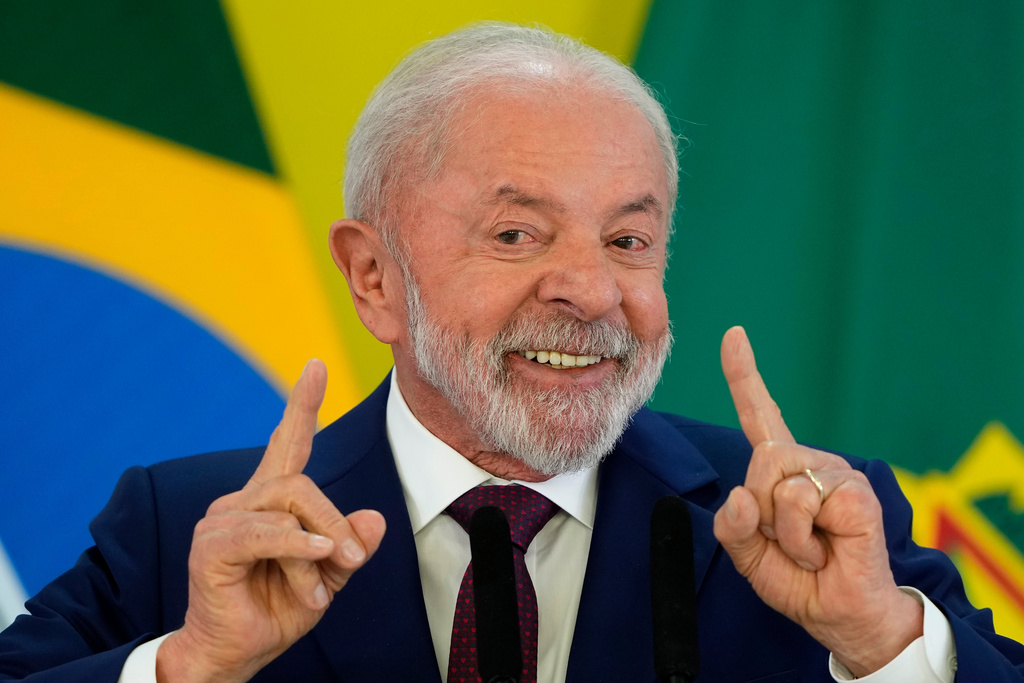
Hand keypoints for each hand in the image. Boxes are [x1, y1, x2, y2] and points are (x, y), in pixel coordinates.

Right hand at [156, 360, 386, 682]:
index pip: (288, 444)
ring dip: (315, 546)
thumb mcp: (328, 577)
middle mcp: (242, 501)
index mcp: (269, 502)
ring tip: (320, 588)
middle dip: (333, 520)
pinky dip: (295, 546)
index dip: (302, 405)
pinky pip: (262, 533)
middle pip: (300, 483)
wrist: (235, 654)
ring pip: (287, 508)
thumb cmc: (276, 611)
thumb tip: (376, 519)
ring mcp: (222, 520)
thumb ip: (350, 545)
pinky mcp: (211, 546)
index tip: (317, 366)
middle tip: (353, 559)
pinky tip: (316, 559)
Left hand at [712, 327, 921, 676]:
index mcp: (782, 471)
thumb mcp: (750, 555)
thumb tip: (738, 494)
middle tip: (786, 542)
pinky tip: (829, 550)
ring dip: (782, 533)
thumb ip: (732, 526)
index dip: (745, 376)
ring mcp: (836, 474)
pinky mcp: (856, 493)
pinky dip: (803, 541)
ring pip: (778, 484)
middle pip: (760, 460)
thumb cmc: (801, 580)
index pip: (761, 416)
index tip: (734, 334)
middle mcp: (810, 463)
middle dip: (758, 511)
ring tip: (810, 549)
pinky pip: (803, 502)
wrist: (841, 616)